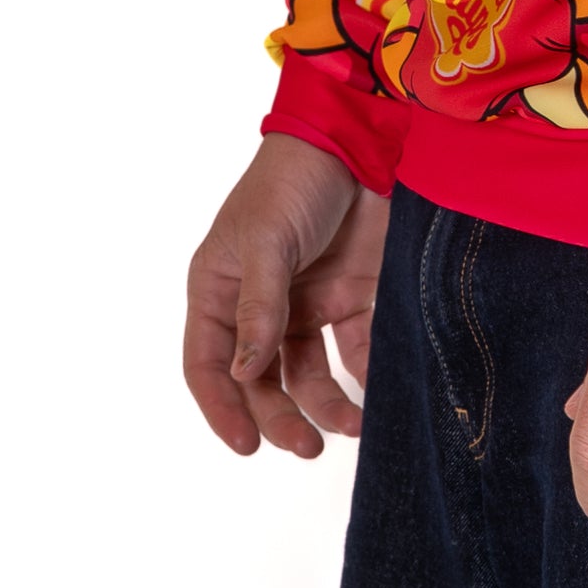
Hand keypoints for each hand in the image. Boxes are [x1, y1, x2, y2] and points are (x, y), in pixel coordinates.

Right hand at [183, 136, 388, 457]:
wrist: (360, 140)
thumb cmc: (293, 179)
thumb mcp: (267, 240)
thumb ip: (259, 307)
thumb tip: (246, 373)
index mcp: (220, 288)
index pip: (209, 363)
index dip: (222, 407)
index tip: (246, 444)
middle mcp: (259, 304)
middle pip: (260, 379)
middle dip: (280, 416)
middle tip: (307, 447)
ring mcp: (306, 301)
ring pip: (307, 374)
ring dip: (326, 405)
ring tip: (353, 425)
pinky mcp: (351, 294)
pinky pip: (354, 348)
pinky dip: (365, 374)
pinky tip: (378, 392)